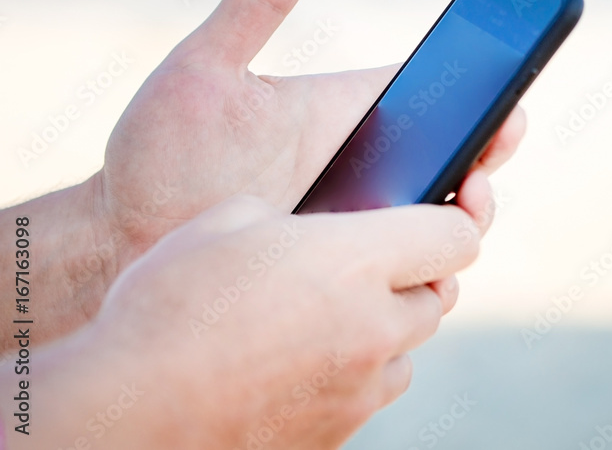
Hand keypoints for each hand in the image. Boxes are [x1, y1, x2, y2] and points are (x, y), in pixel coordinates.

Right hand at [10, 182, 492, 449]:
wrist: (128, 413)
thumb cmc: (167, 307)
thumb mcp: (226, 223)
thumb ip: (289, 217)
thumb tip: (302, 230)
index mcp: (355, 262)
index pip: (459, 235)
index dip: (457, 217)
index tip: (449, 207)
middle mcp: (375, 328)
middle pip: (438, 295)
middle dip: (412, 277)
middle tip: (364, 266)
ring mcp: (360, 389)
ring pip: (406, 349)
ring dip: (384, 328)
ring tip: (323, 317)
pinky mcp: (339, 432)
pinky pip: (369, 392)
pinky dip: (354, 372)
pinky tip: (301, 361)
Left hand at [94, 0, 524, 274]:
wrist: (124, 237)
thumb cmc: (163, 150)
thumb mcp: (206, 70)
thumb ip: (254, 4)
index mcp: (354, 112)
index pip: (445, 100)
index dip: (490, 101)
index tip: (506, 107)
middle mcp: (371, 169)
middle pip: (461, 166)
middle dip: (487, 169)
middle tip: (479, 171)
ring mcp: (361, 226)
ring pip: (442, 230)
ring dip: (465, 227)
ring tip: (455, 220)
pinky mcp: (346, 275)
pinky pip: (407, 281)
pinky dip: (429, 279)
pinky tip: (423, 276)